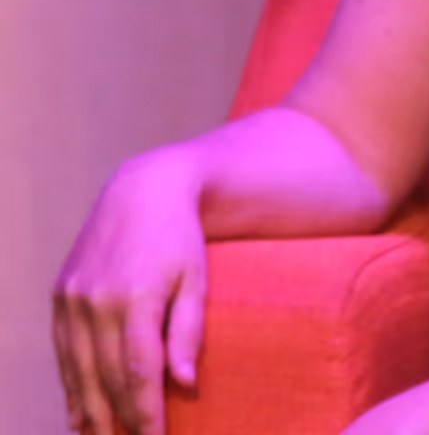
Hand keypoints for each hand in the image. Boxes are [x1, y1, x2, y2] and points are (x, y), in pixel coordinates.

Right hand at [52, 149, 207, 434]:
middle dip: (117, 423)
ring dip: (89, 414)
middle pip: (105, 379)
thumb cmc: (179, 237)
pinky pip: (64, 355)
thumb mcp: (196, 279)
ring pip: (79, 372)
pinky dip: (72, 388)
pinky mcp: (60, 299)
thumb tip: (184, 385)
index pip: (139, 372)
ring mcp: (71, 301)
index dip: (145, 414)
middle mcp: (95, 302)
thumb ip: (189, 331)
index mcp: (135, 298)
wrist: (141, 191)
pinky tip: (80, 415)